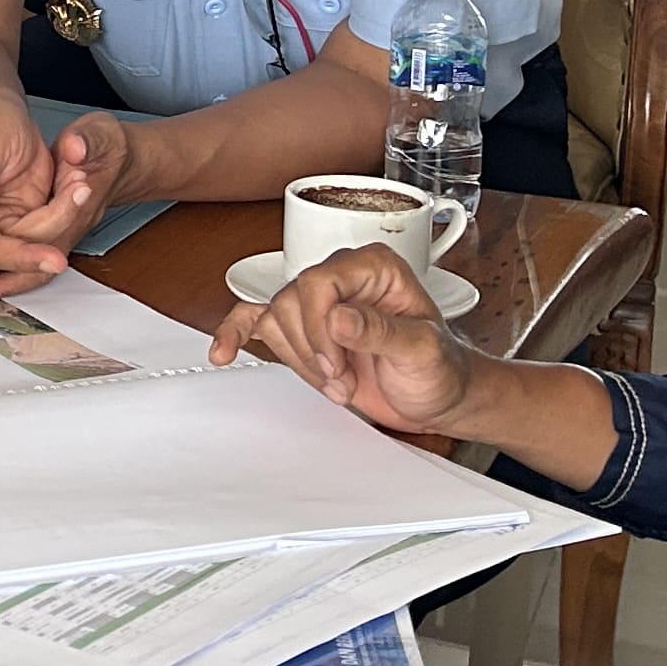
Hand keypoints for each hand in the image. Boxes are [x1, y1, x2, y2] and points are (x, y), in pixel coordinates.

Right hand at [210, 242, 478, 435]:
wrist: (440, 396)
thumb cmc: (442, 368)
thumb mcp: (424, 350)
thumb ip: (382, 331)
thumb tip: (338, 317)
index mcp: (373, 268)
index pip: (320, 281)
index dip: (320, 327)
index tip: (337, 363)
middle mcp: (342, 279)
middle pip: (292, 301)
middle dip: (313, 350)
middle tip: (343, 379)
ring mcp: (319, 306)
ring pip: (275, 319)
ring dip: (302, 361)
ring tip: (339, 384)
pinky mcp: (304, 332)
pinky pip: (257, 323)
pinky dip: (236, 334)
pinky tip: (224, 351)